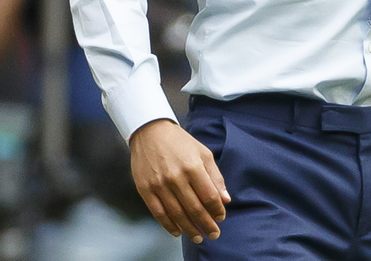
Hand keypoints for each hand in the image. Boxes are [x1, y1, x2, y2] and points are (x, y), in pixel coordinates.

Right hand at [130, 119, 230, 243]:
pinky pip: (158, 213)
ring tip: (199, 237)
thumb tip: (225, 200)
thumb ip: (215, 177)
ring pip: (177, 214)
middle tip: (214, 234)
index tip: (221, 217)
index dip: (217, 210)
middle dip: (206, 224)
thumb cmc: (180, 142)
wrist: (150, 132)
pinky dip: (169, 225)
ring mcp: (159, 185)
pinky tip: (178, 231)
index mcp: (193, 167)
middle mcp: (176, 177)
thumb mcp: (203, 153)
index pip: (209, 196)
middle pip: (194, 208)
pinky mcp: (145, 189)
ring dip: (190, 229)